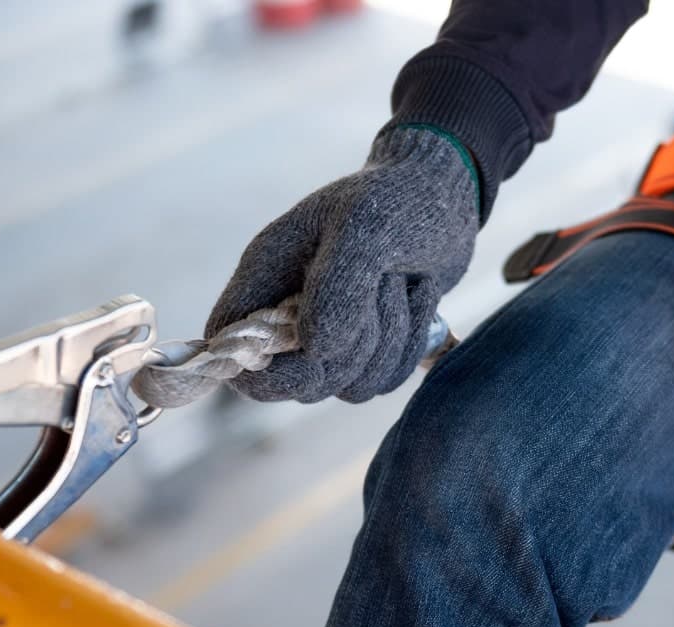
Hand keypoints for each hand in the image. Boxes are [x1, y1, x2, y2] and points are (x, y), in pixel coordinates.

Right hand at [209, 126, 477, 402]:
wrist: (445, 192)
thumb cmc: (397, 198)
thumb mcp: (366, 227)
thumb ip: (336, 287)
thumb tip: (318, 349)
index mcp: (266, 274)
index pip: (227, 342)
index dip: (256, 364)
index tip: (310, 345)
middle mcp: (289, 311)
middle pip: (295, 381)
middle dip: (349, 350)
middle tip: (381, 289)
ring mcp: (329, 334)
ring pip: (347, 386)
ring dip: (389, 342)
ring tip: (400, 284)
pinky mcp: (366, 347)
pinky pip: (382, 382)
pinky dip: (409, 347)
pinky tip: (416, 296)